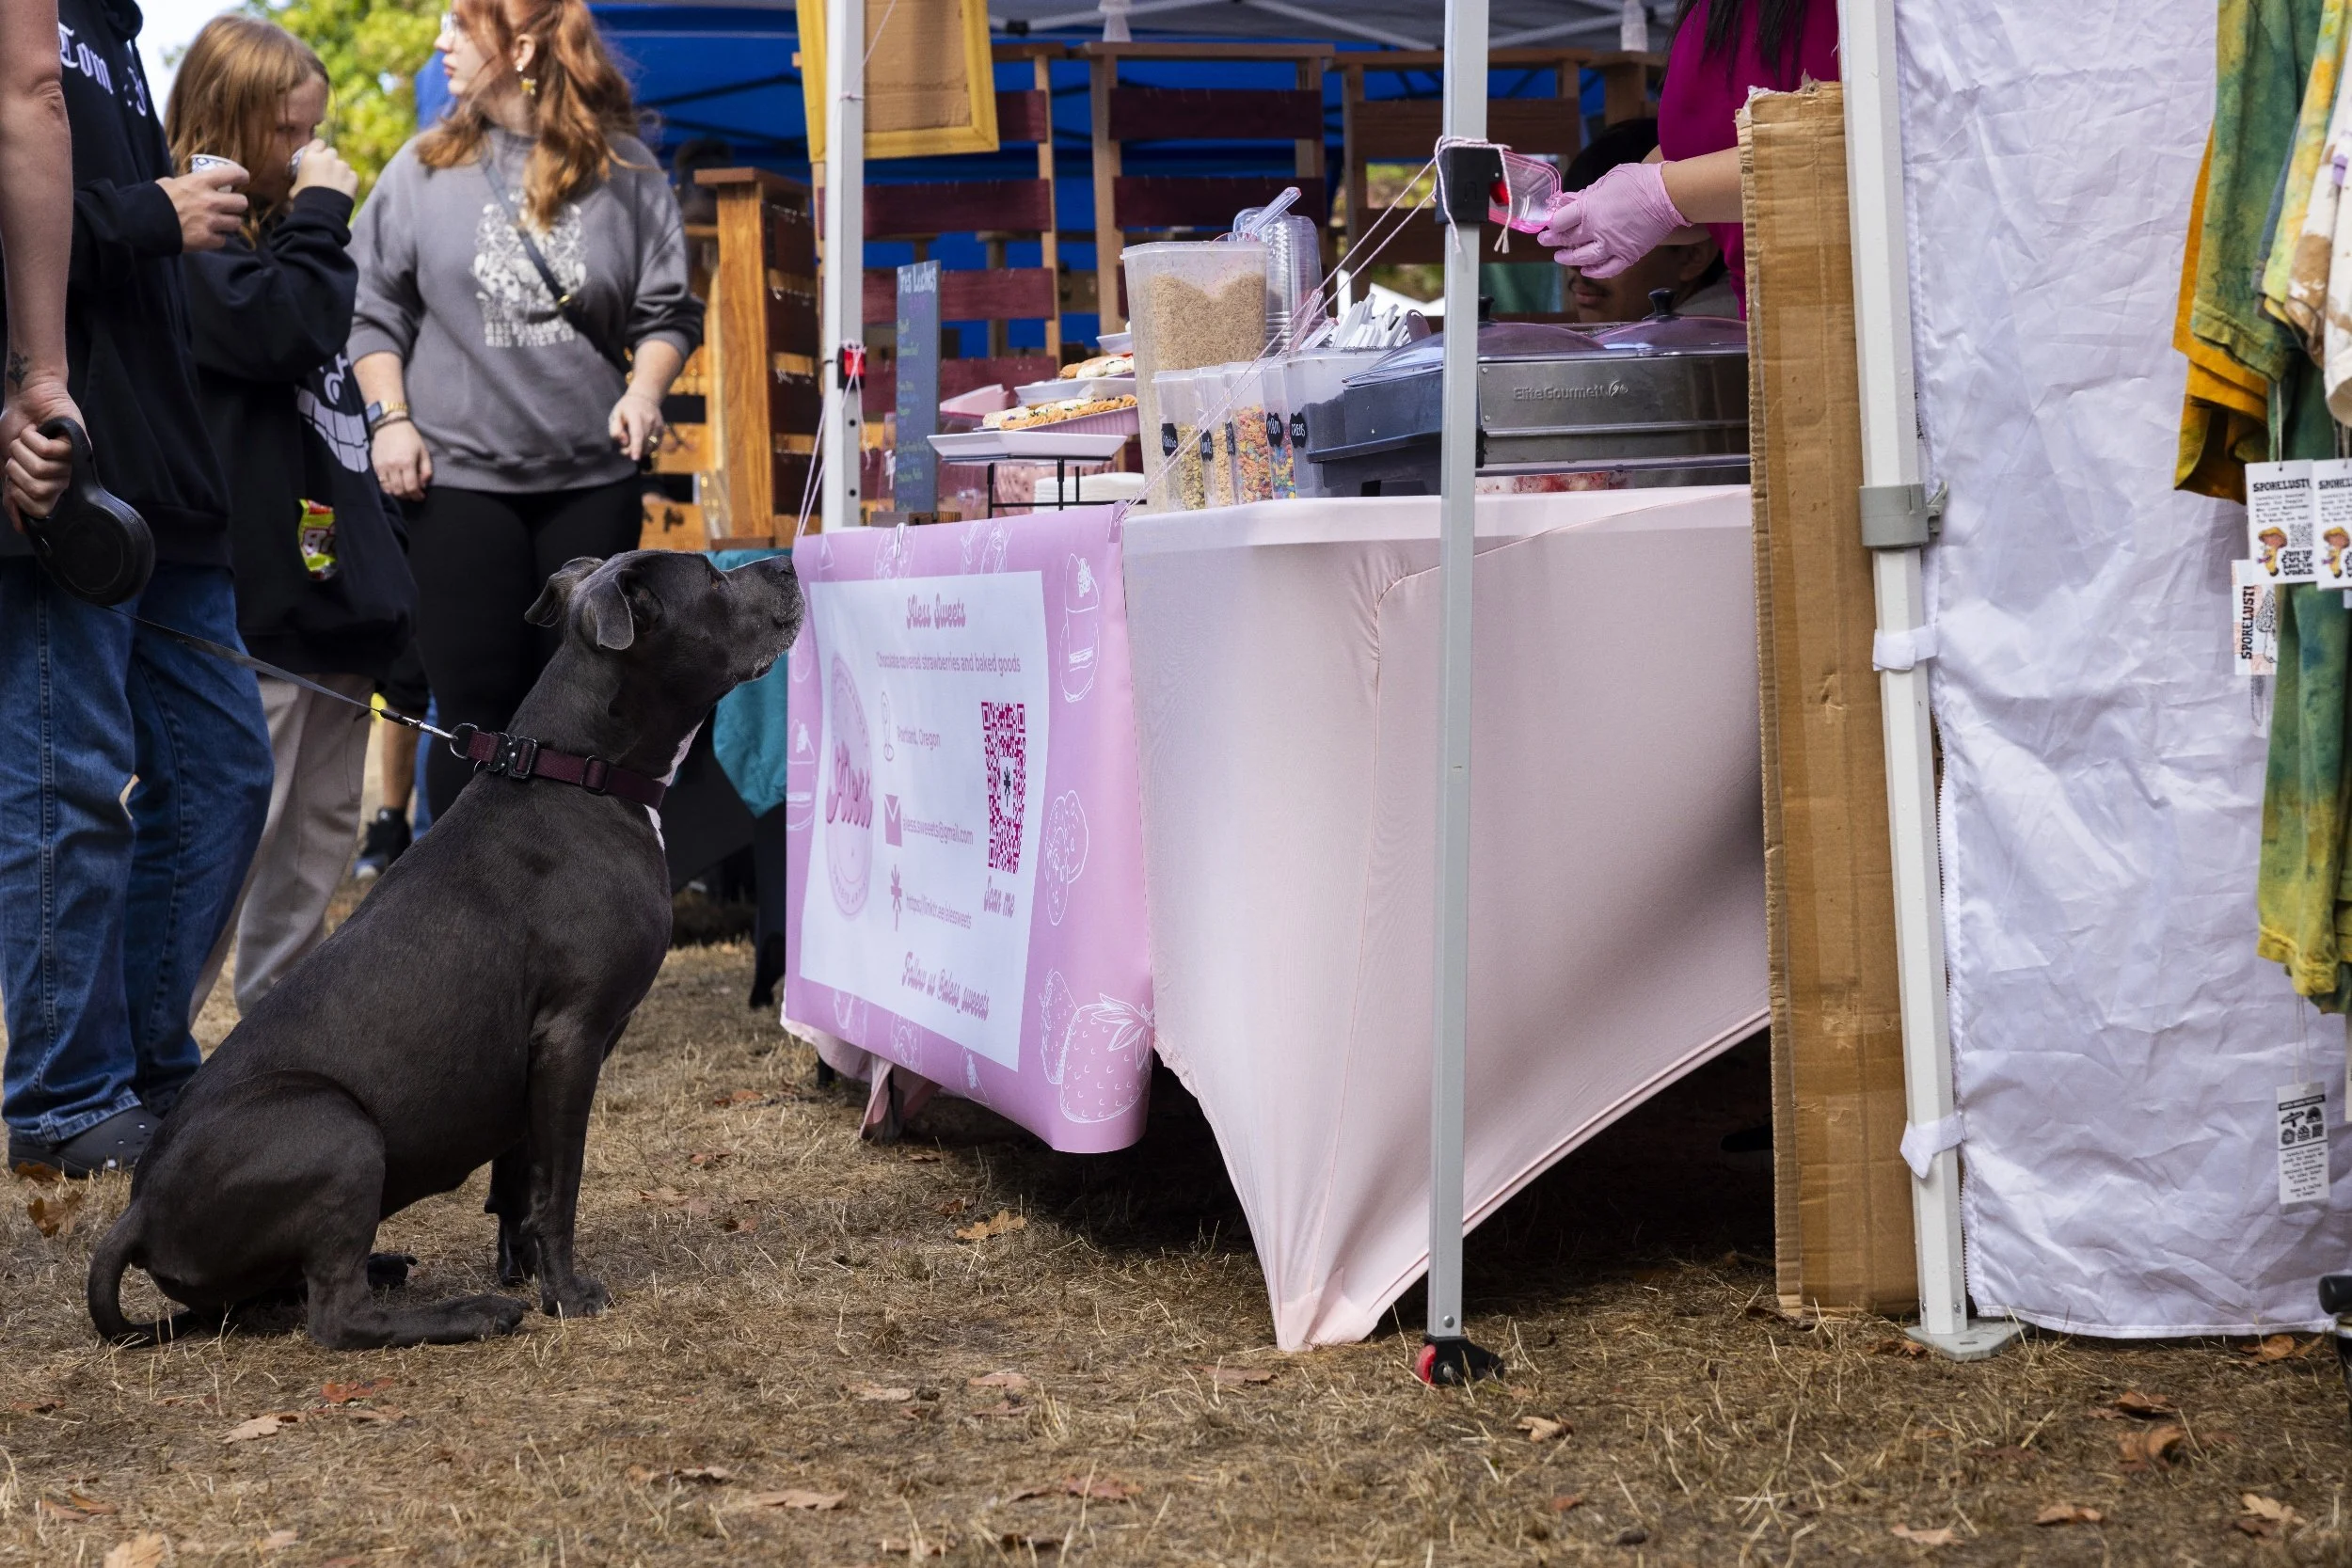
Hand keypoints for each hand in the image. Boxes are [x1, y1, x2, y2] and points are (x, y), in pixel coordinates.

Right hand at [2, 372, 81, 527]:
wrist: (25, 399)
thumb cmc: (18, 429)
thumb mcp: (7, 465)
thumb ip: (11, 494)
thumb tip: (21, 526)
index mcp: (49, 486)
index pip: (39, 509)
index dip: (19, 495)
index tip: (14, 477)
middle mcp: (64, 478)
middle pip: (37, 490)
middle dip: (18, 468)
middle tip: (21, 452)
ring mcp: (72, 462)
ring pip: (41, 470)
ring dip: (24, 450)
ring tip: (30, 439)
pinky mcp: (76, 445)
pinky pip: (48, 452)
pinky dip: (33, 439)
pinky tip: (38, 431)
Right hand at [158, 162, 247, 252]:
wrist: (141, 224)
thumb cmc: (153, 200)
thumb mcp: (168, 183)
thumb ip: (185, 184)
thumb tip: (190, 185)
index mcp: (200, 182)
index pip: (233, 174)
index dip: (242, 176)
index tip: (243, 179)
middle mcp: (210, 201)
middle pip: (242, 202)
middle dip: (237, 204)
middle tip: (229, 206)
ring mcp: (211, 222)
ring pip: (236, 223)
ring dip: (229, 223)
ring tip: (218, 222)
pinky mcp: (207, 240)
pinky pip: (223, 240)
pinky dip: (217, 239)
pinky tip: (208, 235)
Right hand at [290, 140, 358, 200]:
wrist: (321, 211)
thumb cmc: (304, 199)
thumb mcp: (295, 186)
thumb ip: (300, 178)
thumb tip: (299, 183)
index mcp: (310, 157)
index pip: (318, 143)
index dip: (319, 148)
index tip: (319, 155)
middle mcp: (327, 158)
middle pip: (332, 152)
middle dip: (330, 160)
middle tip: (327, 172)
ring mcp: (342, 167)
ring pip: (343, 164)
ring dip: (340, 171)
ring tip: (335, 185)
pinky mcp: (353, 177)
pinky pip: (352, 176)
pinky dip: (349, 181)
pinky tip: (343, 191)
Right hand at [372, 419, 431, 500]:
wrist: (390, 424)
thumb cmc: (410, 437)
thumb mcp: (423, 451)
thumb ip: (426, 470)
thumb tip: (423, 484)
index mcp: (407, 462)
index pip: (411, 487)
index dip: (416, 495)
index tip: (420, 496)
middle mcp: (393, 466)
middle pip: (399, 491)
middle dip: (407, 496)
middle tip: (413, 495)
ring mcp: (382, 466)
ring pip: (388, 489)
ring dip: (397, 493)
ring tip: (404, 490)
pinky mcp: (375, 465)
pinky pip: (380, 482)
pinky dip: (388, 487)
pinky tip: (394, 484)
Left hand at [609, 387, 663, 461]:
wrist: (645, 398)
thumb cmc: (626, 408)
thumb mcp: (615, 414)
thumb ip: (615, 429)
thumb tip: (623, 442)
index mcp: (635, 415)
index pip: (637, 434)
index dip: (636, 447)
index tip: (634, 458)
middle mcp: (649, 420)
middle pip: (643, 442)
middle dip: (633, 451)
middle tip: (624, 450)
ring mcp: (658, 425)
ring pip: (650, 446)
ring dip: (640, 451)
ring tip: (632, 446)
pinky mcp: (662, 430)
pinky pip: (655, 445)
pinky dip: (647, 448)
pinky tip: (641, 444)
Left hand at [1537, 161, 1691, 279]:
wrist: (1669, 195)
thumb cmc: (1640, 181)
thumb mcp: (1609, 179)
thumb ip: (1587, 193)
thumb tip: (1569, 199)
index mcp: (1590, 209)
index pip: (1561, 221)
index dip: (1551, 223)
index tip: (1548, 223)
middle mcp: (1597, 231)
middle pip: (1568, 240)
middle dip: (1554, 240)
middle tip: (1546, 240)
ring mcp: (1612, 247)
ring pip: (1583, 258)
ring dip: (1568, 259)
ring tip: (1560, 257)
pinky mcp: (1628, 256)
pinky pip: (1607, 269)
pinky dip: (1594, 271)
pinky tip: (1586, 270)